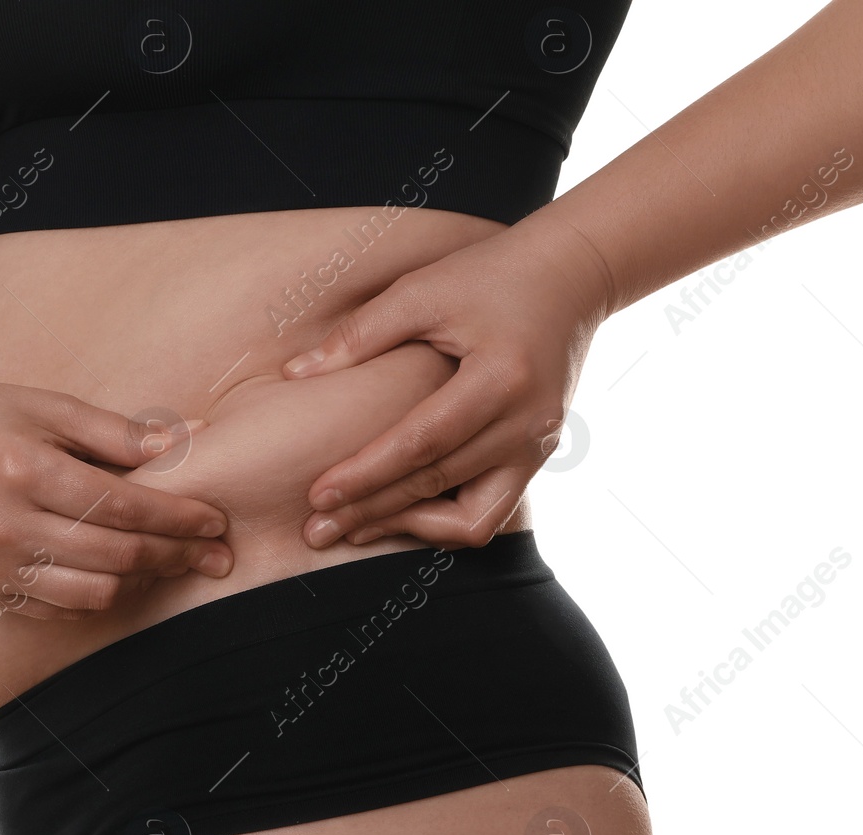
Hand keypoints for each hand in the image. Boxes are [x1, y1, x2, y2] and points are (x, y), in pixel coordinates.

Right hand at [0, 374, 232, 619]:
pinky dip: (102, 595)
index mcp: (23, 471)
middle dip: (176, 555)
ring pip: (94, 594)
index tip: (215, 519)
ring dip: (144, 582)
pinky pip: (63, 608)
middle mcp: (5, 525)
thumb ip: (118, 431)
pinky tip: (127, 575)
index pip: (122, 505)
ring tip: (173, 562)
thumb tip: (192, 437)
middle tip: (216, 553)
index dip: (177, 517)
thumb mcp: (48, 406)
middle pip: (116, 555)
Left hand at [283, 215, 614, 548]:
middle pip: (439, 485)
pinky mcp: (537, 459)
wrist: (569, 278)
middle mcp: (527, 424)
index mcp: (500, 377)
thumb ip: (359, 334)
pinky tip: (400, 515)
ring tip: (354, 530)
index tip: (317, 495)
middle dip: (372, 512)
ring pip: (473, 520)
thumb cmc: (489, 276)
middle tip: (316, 529)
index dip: (367, 473)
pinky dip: (445, 523)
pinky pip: (491, 513)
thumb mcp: (422, 290)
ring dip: (411, 529)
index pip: (423, 442)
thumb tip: (294, 376)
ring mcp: (538, 448)